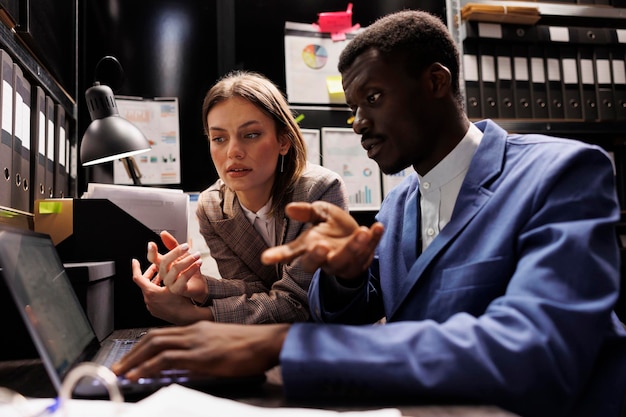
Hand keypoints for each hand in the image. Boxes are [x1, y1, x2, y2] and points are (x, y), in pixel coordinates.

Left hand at [111, 321, 289, 379]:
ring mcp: (196, 341)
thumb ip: (201, 352)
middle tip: (117, 368)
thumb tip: (184, 368)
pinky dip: (148, 365)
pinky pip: (168, 358)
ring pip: (155, 346)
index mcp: (197, 328)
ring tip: (120, 373)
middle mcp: (193, 331)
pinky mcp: (201, 354)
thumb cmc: (250, 346)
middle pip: (153, 338)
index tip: (130, 359)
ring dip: (134, 360)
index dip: (142, 346)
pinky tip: (138, 374)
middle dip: (132, 353)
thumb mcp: (221, 346)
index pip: (162, 334)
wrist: (267, 341)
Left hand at [131, 259, 208, 323]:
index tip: (135, 261)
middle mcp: (148, 300)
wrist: (188, 317)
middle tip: (155, 267)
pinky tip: (166, 289)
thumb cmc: (183, 301)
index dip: (136, 268)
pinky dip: (157, 291)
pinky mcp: (156, 311)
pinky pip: (153, 298)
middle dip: (150, 274)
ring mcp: (152, 307)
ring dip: (154, 282)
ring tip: (163, 277)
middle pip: (144, 283)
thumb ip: (171, 270)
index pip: (137, 277)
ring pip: (149, 290)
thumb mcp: (177, 282)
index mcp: (151, 292)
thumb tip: (170, 258)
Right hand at [147, 231, 206, 301]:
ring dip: (188, 260)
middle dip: (176, 252)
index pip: (152, 259)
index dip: (151, 252)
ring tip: (197, 255)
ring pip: (175, 269)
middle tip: (187, 246)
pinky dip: (192, 268)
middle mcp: (164, 274)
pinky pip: (183, 278)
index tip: (151, 244)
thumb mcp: (182, 255)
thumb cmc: (189, 270)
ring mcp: (170, 283)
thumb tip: (163, 233)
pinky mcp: (178, 289)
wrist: (199, 285)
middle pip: (165, 262)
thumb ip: (173, 245)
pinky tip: (199, 263)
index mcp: (163, 265)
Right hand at [261, 201, 383, 279]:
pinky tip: (378, 227)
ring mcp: (344, 262)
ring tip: (361, 231)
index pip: (291, 253)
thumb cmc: (334, 228)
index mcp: (309, 247)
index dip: (278, 255)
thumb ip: (308, 212)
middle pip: (315, 264)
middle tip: (321, 246)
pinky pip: (369, 251)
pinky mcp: (363, 260)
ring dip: (354, 246)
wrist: (359, 238)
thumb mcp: (321, 214)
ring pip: (346, 259)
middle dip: (318, 256)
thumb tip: (289, 208)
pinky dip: (374, 239)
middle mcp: (324, 258)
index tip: (265, 258)